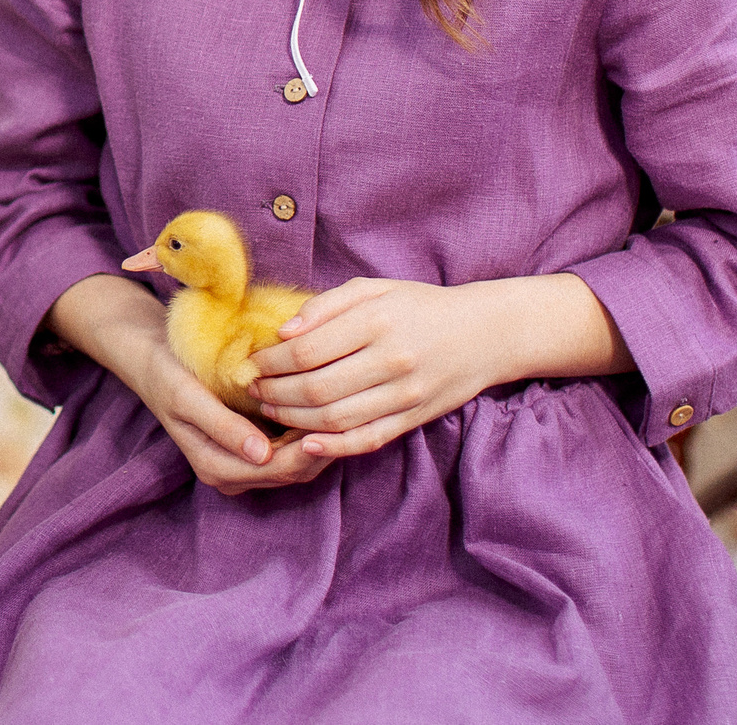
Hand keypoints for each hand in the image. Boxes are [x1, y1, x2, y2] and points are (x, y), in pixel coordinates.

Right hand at [134, 341, 332, 495]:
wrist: (151, 358)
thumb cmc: (167, 373)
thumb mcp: (187, 396)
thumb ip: (222, 427)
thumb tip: (261, 454)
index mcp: (216, 468)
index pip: (278, 470)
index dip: (309, 449)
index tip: (333, 418)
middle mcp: (234, 474)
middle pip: (293, 472)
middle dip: (322, 446)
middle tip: (350, 409)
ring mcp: (244, 462)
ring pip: (297, 464)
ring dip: (320, 440)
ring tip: (344, 407)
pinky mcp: (253, 446)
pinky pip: (291, 448)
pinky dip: (309, 432)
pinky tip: (325, 406)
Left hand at [248, 273, 630, 460]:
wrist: (485, 334)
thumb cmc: (420, 305)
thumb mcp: (374, 289)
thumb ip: (325, 306)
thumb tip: (282, 333)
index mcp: (376, 320)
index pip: (306, 349)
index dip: (269, 360)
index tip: (251, 361)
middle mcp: (391, 359)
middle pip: (314, 387)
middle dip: (273, 391)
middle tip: (253, 388)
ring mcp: (405, 394)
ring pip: (335, 418)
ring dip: (293, 418)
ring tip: (270, 408)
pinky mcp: (414, 418)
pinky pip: (368, 439)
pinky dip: (333, 447)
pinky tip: (306, 443)